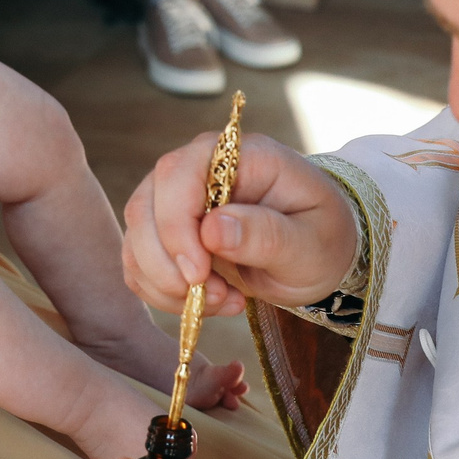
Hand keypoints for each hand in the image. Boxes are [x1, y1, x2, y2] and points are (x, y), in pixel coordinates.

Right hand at [120, 131, 358, 314]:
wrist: (317, 252)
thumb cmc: (321, 239)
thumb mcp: (310, 243)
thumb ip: (266, 234)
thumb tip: (212, 229)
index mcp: (240, 155)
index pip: (179, 173)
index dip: (176, 224)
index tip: (199, 273)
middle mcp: (198, 167)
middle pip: (146, 206)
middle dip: (168, 264)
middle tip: (217, 298)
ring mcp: (176, 198)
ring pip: (137, 238)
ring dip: (167, 284)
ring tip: (222, 302)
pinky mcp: (165, 231)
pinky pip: (139, 262)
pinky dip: (163, 292)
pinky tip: (207, 302)